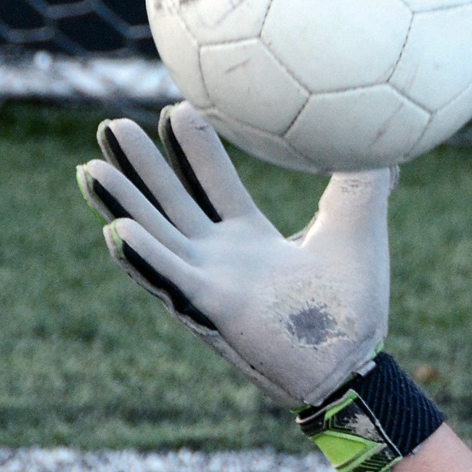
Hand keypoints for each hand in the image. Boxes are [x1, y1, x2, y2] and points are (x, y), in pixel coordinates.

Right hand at [76, 103, 392, 410]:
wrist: (355, 363)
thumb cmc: (355, 303)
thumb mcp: (358, 223)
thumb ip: (365, 179)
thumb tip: (382, 136)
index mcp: (250, 240)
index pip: (212, 184)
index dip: (193, 149)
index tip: (176, 107)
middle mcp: (221, 261)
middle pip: (170, 204)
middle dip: (140, 168)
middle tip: (110, 127)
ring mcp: (211, 286)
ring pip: (155, 238)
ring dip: (123, 205)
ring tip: (90, 169)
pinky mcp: (212, 310)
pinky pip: (171, 281)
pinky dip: (144, 257)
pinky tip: (118, 230)